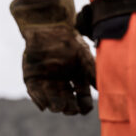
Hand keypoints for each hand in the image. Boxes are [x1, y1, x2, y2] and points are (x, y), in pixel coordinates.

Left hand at [11, 0, 96, 114]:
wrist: (48, 26)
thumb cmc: (69, 40)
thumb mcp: (85, 56)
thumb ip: (93, 73)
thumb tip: (103, 91)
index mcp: (77, 78)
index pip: (82, 98)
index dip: (84, 105)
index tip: (85, 109)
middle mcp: (63, 82)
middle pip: (67, 102)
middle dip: (70, 108)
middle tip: (71, 109)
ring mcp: (47, 81)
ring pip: (51, 100)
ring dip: (55, 106)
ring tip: (59, 107)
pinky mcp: (32, 77)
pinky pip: (34, 92)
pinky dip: (38, 100)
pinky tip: (44, 105)